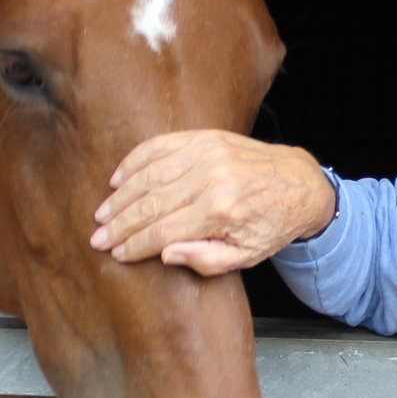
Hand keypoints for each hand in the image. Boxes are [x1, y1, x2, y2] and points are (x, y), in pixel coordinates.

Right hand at [90, 130, 335, 275]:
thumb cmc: (270, 224)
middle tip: (97, 237)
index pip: (163, 231)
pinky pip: (160, 147)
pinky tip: (118, 179)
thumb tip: (164, 254)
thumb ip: (206, 260)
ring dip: (121, 196)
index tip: (114, 253)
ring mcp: (207, 153)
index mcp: (221, 211)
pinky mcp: (205, 137)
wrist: (299, 183)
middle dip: (119, 224)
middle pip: (151, 204)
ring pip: (150, 175)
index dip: (134, 244)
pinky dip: (135, 162)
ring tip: (102, 213)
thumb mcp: (246, 255)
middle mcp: (211, 178)